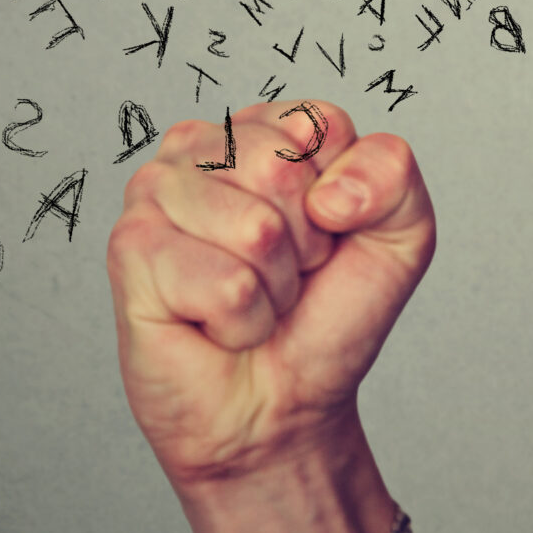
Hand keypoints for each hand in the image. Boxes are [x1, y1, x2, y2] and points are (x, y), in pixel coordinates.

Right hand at [106, 100, 434, 489]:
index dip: (342, 196)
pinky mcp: (133, 251)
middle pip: (282, 168)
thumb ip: (392, 175)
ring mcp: (156, 194)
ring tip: (250, 300)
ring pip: (255, 229)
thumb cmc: (326, 317)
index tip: (324, 235)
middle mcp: (199, 147)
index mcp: (260, 128)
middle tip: (282, 275)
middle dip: (304, 243)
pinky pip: (226, 284)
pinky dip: (242, 322)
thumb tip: (327, 193)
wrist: (284, 408)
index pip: (320, 124)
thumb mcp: (400, 236)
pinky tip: (218, 326)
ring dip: (272, 287)